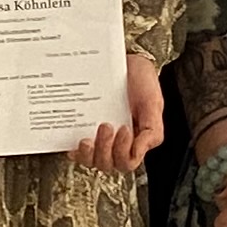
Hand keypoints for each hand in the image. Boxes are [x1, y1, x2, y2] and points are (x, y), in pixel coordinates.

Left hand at [72, 53, 166, 174]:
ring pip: (91, 160)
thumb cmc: (141, 81)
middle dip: (105, 150)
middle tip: (106, 126)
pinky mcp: (84, 128)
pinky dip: (73, 149)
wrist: (126, 61)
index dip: (123, 152)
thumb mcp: (153, 104)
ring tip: (88, 137)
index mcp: (135, 140)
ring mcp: (99, 137)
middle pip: (107, 164)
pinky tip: (73, 141)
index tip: (124, 129)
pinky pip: (75, 149)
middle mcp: (116, 142)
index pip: (126, 162)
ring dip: (89, 153)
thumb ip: (151, 131)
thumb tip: (136, 152)